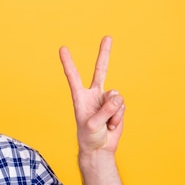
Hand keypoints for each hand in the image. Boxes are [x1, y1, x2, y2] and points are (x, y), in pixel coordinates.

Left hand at [59, 36, 124, 154]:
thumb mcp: (92, 125)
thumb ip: (104, 110)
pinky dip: (118, 117)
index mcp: (80, 97)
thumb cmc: (89, 137)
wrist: (99, 148)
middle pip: (100, 70)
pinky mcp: (117, 106)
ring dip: (112, 112)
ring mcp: (106, 99)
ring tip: (105, 123)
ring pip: (116, 97)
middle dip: (104, 53)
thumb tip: (118, 96)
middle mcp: (93, 94)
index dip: (68, 63)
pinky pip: (122, 106)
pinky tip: (111, 124)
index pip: (73, 77)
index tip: (62, 48)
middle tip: (107, 37)